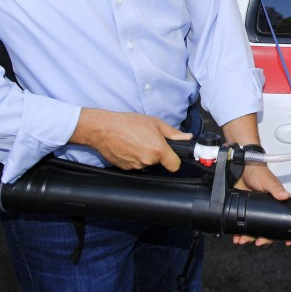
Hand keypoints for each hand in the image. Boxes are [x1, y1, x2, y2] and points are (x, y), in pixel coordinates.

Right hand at [69, 108, 191, 171]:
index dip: (174, 160)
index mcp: (158, 150)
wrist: (103, 129)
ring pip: (147, 164)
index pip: (175, 166)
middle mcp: (148, 161)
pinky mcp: (125, 169)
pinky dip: (134, 158)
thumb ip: (173, 133)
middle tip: (148, 140)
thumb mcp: (154, 123)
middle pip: (160, 163)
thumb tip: (187, 137)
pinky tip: (128, 147)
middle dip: (157, 154)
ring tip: (136, 142)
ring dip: (145, 156)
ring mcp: (136, 166)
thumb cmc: (128, 123)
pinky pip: (135, 165)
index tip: (172, 155)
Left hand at [232, 164, 290, 246]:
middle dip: (262, 239)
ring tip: (242, 241)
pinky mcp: (240, 210)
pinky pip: (240, 225)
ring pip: (252, 229)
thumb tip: (285, 195)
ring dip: (248, 237)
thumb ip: (276, 189)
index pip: (280, 220)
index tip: (286, 242)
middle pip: (265, 229)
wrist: (240, 167)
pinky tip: (235, 236)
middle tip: (258, 243)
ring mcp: (251, 211)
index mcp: (274, 204)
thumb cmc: (257, 172)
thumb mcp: (268, 181)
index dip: (283, 232)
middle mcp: (263, 210)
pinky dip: (238, 232)